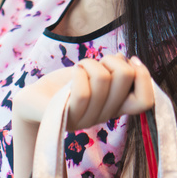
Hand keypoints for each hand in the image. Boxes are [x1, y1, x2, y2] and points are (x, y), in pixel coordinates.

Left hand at [12, 53, 154, 131]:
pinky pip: (83, 93)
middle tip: (95, 63)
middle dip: (111, 59)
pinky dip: (79, 73)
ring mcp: (85, 119)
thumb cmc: (62, 87)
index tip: (130, 60)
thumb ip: (111, 71)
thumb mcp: (91, 75)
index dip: (144, 76)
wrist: (31, 103)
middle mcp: (103, 116)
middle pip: (125, 77)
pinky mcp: (65, 116)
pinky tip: (73, 72)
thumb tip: (125, 59)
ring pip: (103, 79)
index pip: (145, 101)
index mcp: (114, 107)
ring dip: (90, 63)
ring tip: (79, 67)